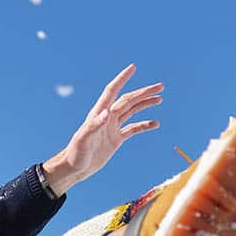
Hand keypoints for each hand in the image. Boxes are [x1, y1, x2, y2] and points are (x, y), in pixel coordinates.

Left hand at [40, 64, 163, 195]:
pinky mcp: (116, 139)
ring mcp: (112, 127)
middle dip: (143, 92)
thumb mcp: (84, 139)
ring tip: (160, 98)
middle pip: (128, 100)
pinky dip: (144, 125)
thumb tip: (106, 113)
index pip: (112, 91)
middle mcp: (107, 117)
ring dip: (145, 104)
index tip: (133, 67)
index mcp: (99, 113)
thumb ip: (94, 125)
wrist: (75, 168)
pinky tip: (155, 123)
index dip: (122, 78)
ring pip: (132, 111)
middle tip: (160, 86)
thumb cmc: (75, 153)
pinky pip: (133, 129)